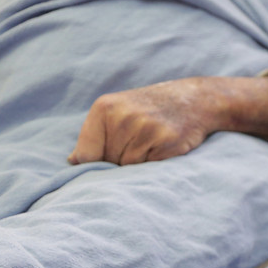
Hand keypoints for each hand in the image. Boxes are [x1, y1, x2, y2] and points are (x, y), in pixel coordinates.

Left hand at [69, 76, 267, 165]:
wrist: (194, 100)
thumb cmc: (151, 109)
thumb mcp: (117, 112)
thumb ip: (94, 135)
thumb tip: (73, 162)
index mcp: (104, 108)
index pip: (86, 155)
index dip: (96, 164)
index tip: (106, 162)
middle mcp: (123, 117)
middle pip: (109, 163)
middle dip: (120, 162)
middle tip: (139, 146)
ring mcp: (146, 128)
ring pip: (129, 168)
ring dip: (139, 165)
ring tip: (152, 146)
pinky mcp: (166, 141)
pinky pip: (150, 168)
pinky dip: (156, 164)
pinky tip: (164, 149)